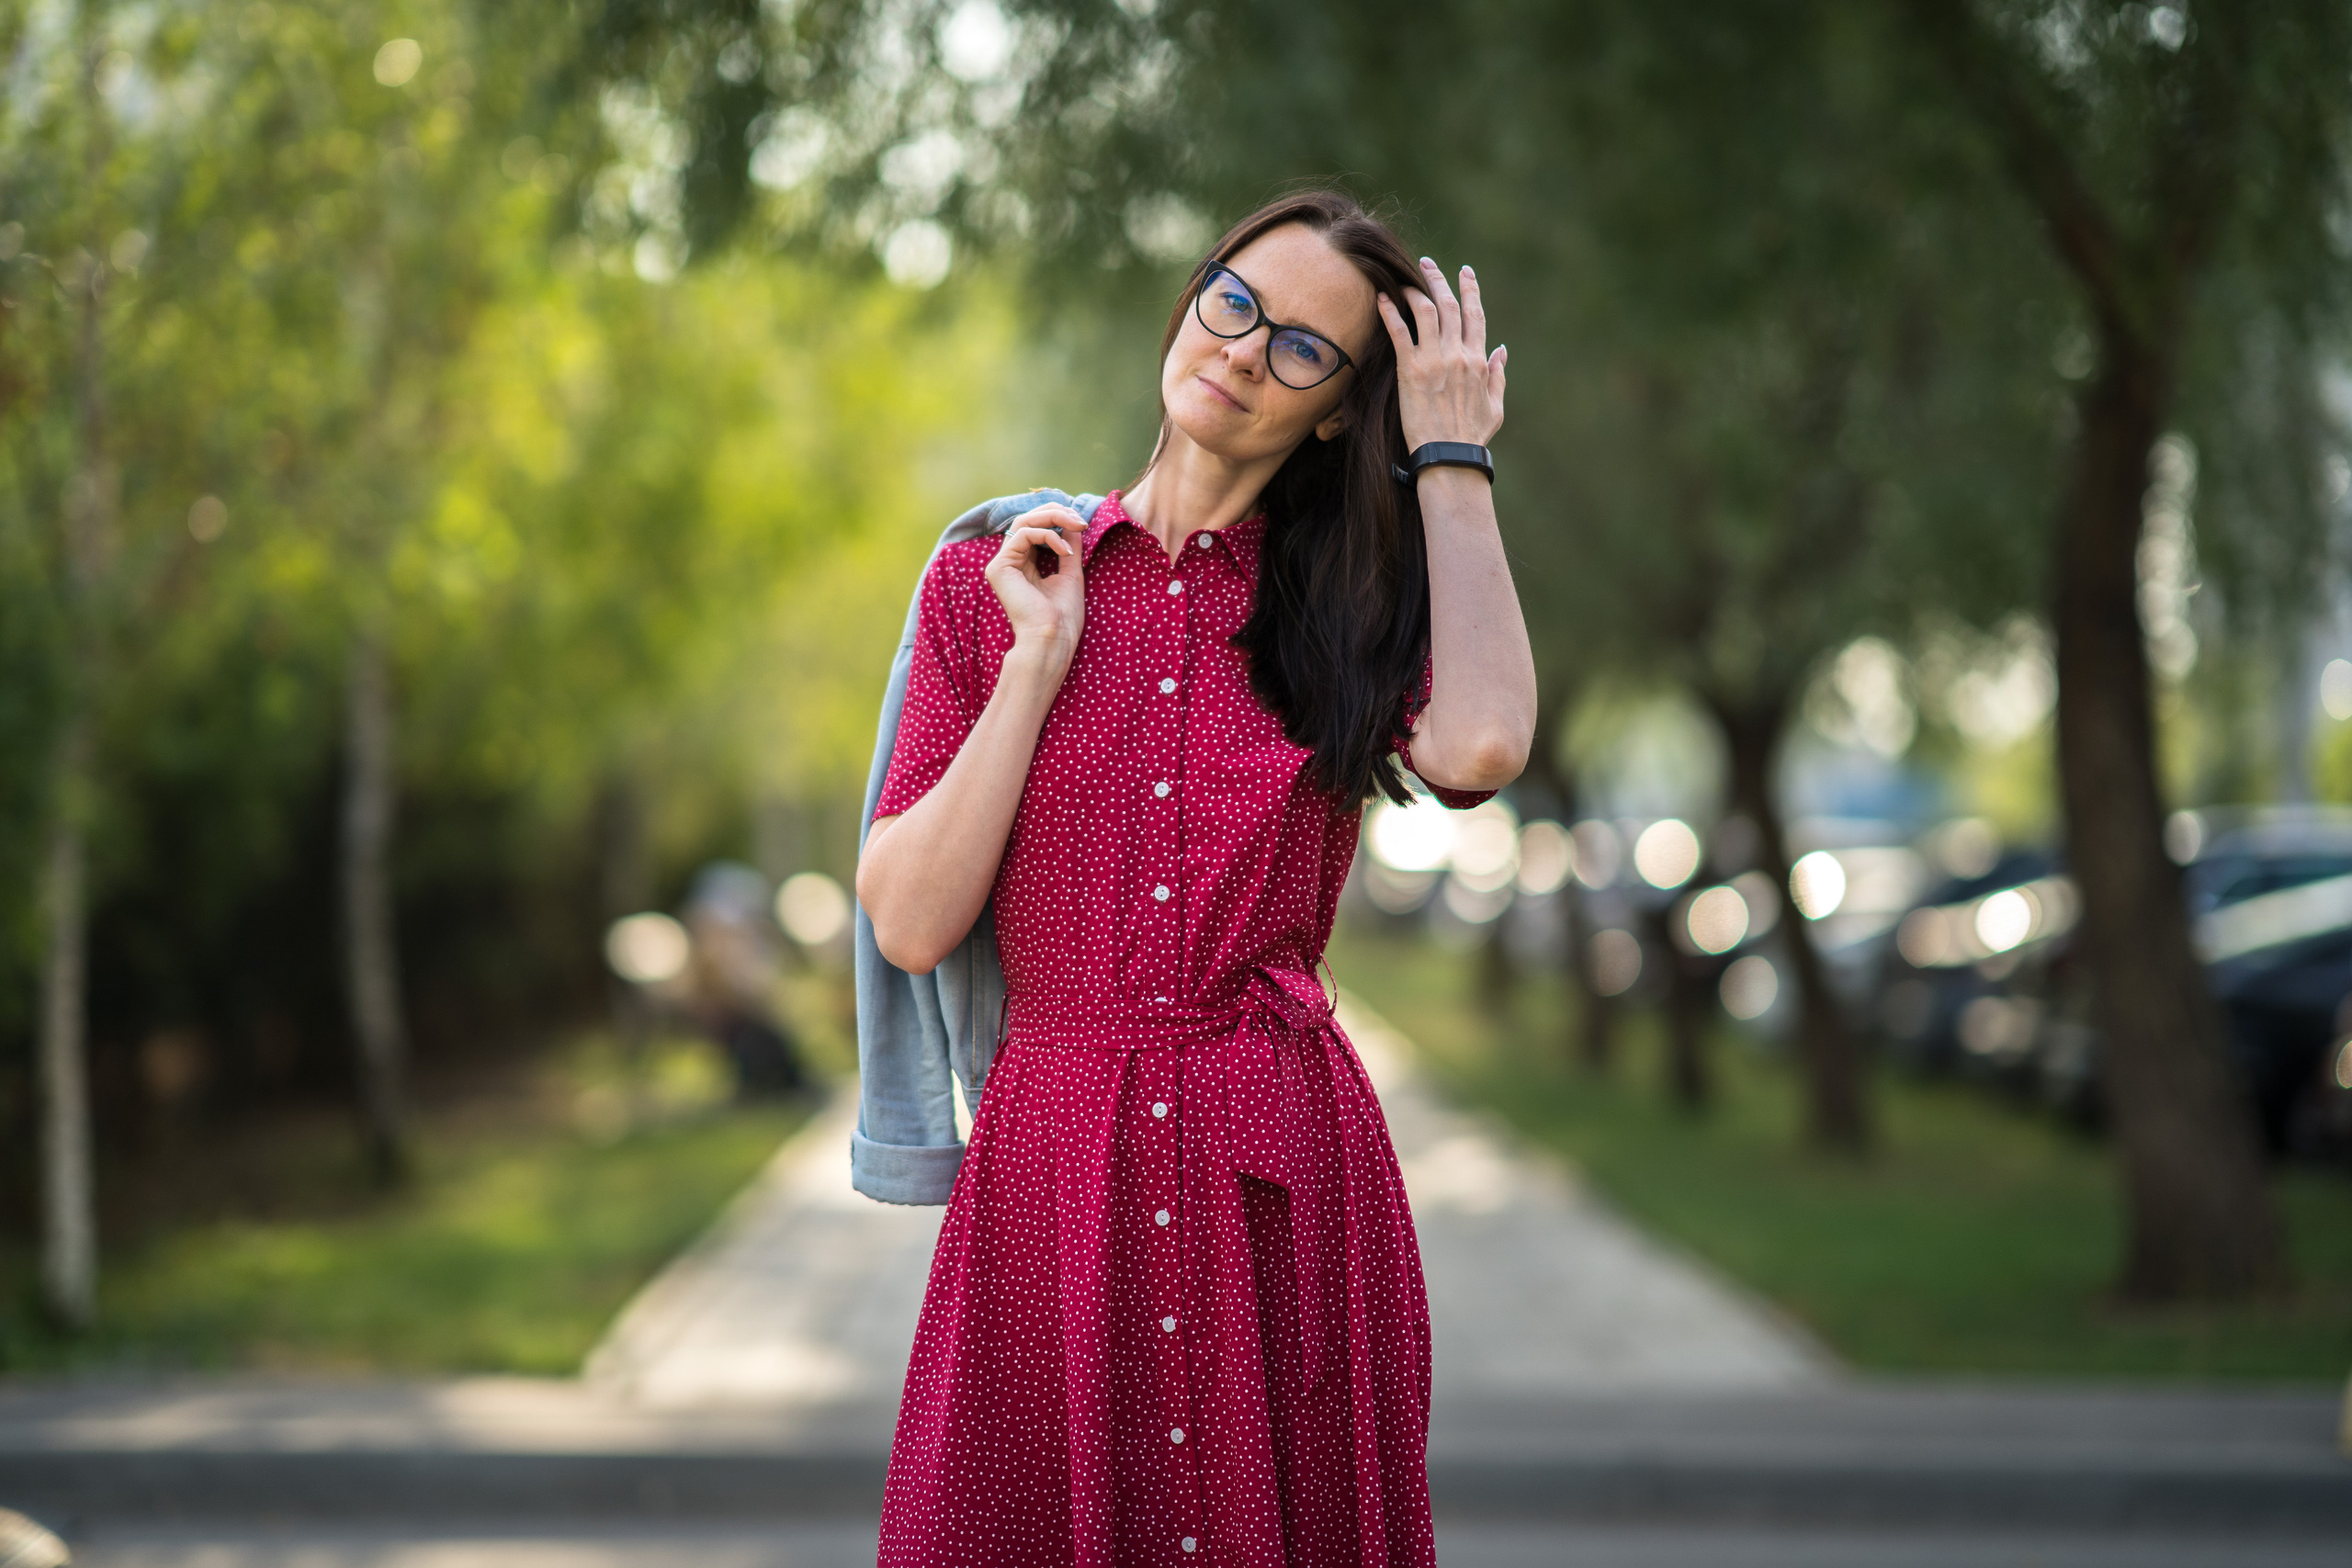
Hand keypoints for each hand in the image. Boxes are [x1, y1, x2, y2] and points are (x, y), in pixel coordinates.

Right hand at [985, 504, 1086, 672]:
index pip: (1035, 528)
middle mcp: (1009, 562)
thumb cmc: (1062, 616)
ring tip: (1077, 527)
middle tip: (1081, 521)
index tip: (1083, 523)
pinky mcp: (999, 567)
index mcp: (1024, 564)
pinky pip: (1023, 535)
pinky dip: (1049, 536)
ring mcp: (1001, 564)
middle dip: (1056, 512)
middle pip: (1027, 519)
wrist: (1053, 639)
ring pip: (1023, 521)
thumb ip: (1070, 546)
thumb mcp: (1071, 572)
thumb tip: (1073, 522)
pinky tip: (1066, 551)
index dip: (1057, 517)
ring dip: (1054, 518)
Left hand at [1377, 258, 1505, 452]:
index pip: (1476, 315)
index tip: (1465, 272)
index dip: (1470, 290)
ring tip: (1404, 279)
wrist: (1449, 456)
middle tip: (1427, 263)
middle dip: (1439, 279)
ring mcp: (1434, 361)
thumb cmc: (1471, 437)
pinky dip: (1390, 312)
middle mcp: (1458, 354)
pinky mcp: (1411, 371)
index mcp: (1478, 361)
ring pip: (1427, 311)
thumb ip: (1497, 375)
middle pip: (1450, 305)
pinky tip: (1381, 298)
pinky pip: (1400, 333)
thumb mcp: (1494, 406)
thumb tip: (1501, 350)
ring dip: (1416, 291)